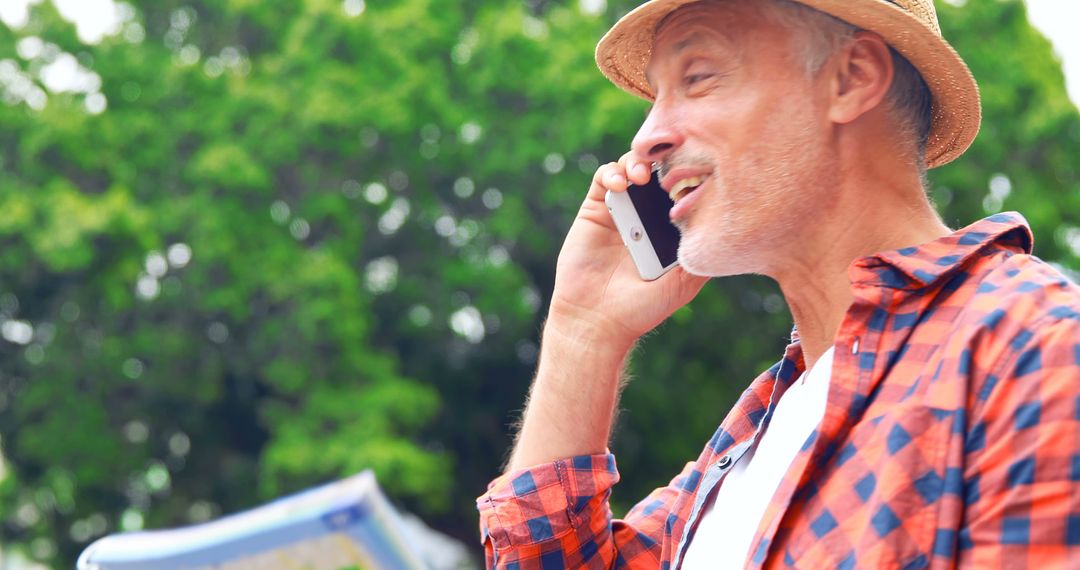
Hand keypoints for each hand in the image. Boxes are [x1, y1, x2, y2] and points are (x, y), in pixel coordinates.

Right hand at [549, 152, 708, 347]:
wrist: (597, 320)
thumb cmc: (641, 308)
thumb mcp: (684, 283)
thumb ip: (701, 254)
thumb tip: (727, 225)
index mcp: (669, 228)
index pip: (683, 188)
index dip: (690, 174)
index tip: (697, 171)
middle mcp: (647, 215)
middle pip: (659, 170)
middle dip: (666, 161)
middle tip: (669, 167)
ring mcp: (621, 209)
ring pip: (632, 167)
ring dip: (639, 162)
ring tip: (642, 176)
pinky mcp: (595, 209)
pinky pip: (603, 177)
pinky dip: (613, 172)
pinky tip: (622, 185)